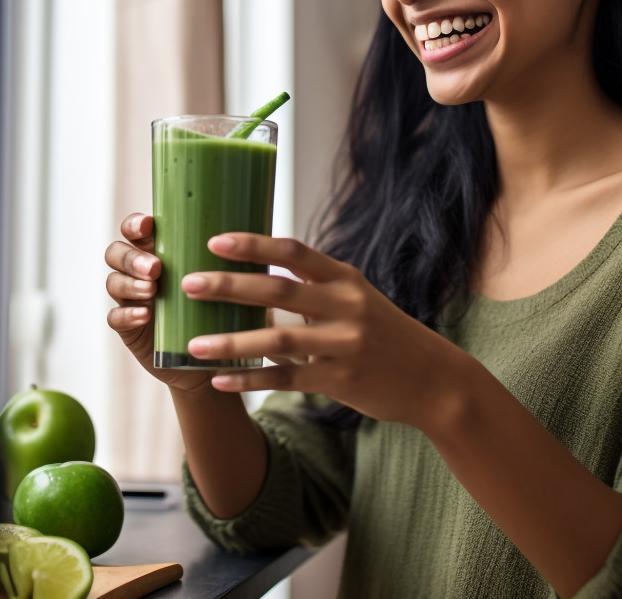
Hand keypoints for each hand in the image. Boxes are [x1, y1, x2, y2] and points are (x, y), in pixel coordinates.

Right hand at [103, 213, 214, 392]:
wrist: (214, 358)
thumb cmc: (221, 310)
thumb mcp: (225, 279)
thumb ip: (226, 257)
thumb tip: (254, 233)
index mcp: (160, 251)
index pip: (135, 229)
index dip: (134, 224)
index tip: (148, 225)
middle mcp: (140, 271)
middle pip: (117, 253)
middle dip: (132, 258)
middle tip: (156, 269)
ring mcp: (132, 299)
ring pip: (113, 282)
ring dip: (129, 284)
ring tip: (151, 292)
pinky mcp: (129, 328)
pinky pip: (115, 318)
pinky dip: (126, 315)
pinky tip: (144, 315)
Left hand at [180, 233, 469, 427]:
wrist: (434, 380)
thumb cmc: (384, 335)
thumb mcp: (356, 299)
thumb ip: (313, 288)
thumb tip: (255, 277)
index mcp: (345, 279)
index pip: (294, 252)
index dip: (253, 244)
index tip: (215, 241)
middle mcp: (345, 306)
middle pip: (277, 291)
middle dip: (228, 286)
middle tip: (188, 282)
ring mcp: (343, 345)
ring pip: (277, 340)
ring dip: (230, 342)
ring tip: (192, 344)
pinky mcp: (340, 380)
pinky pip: (285, 380)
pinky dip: (249, 380)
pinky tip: (218, 381)